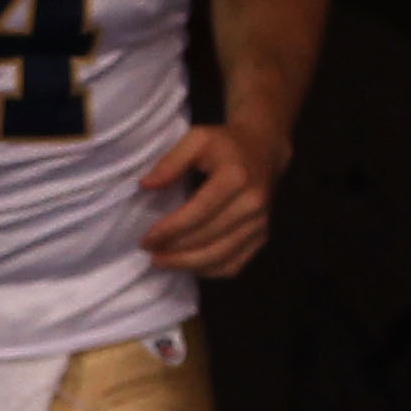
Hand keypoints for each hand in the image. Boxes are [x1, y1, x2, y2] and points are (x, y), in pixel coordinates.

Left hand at [140, 122, 285, 275]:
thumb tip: (146, 185)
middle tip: (150, 253)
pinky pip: (235, 265)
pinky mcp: (263, 237)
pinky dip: (209, 271)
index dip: (169, 230)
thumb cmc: (225, 144)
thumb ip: (170, 161)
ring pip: (221, 257)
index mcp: (235, 178)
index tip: (146, 239)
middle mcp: (253, 204)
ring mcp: (261, 223)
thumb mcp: (196, 139)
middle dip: (175, 251)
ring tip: (163, 261)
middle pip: (208, 238)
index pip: (198, 212)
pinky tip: (189, 266)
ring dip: (188, 265)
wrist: (264, 150)